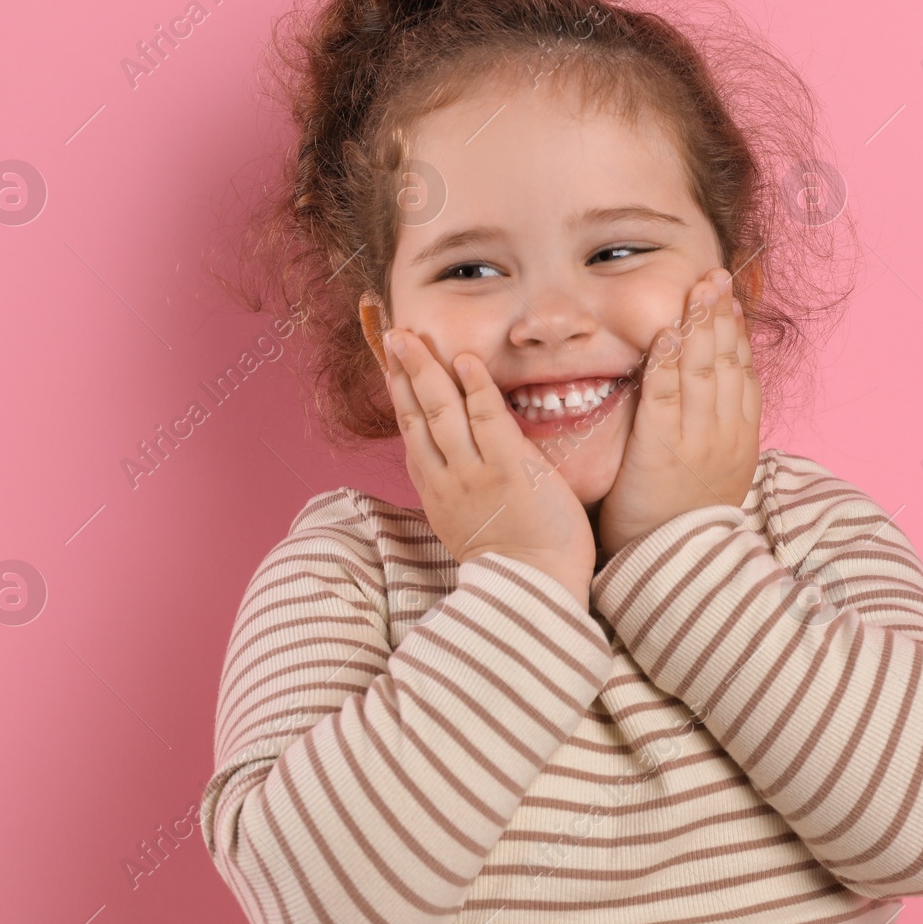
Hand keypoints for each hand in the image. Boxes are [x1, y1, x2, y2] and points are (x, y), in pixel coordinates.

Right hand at [383, 328, 596, 607]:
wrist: (532, 591)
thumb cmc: (512, 562)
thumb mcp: (466, 524)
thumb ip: (456, 488)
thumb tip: (451, 460)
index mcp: (436, 488)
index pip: (411, 428)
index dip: (398, 391)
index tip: (390, 361)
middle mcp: (446, 476)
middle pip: (416, 413)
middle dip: (402, 370)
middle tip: (392, 332)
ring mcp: (473, 472)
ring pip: (440, 410)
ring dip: (424, 369)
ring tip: (410, 335)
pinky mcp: (507, 468)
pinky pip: (486, 419)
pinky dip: (475, 387)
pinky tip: (464, 359)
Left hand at [596, 268, 761, 557]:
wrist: (675, 568)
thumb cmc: (686, 520)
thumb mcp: (720, 474)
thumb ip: (718, 432)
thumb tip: (715, 396)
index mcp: (741, 438)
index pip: (743, 372)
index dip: (736, 332)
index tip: (730, 299)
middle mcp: (725, 434)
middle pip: (726, 363)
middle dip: (720, 316)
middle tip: (714, 278)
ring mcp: (696, 441)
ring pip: (701, 372)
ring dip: (698, 327)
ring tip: (697, 292)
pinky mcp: (661, 451)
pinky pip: (665, 398)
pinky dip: (665, 362)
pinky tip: (664, 333)